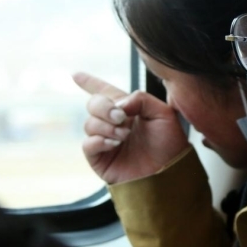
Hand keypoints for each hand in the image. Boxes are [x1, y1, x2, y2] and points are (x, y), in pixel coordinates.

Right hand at [73, 72, 189, 183]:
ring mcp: (106, 140)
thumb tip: (118, 104)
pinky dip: (100, 140)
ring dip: (107, 126)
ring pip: (89, 123)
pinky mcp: (100, 158)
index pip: (106, 92)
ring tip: (125, 135)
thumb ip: (141, 99)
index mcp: (129, 110)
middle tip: (121, 117)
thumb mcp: (164, 113)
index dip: (90, 83)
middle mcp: (115, 123)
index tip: (75, 74)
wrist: (169, 171)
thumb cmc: (170, 144)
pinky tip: (115, 143)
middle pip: (94, 104)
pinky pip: (88, 143)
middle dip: (104, 107)